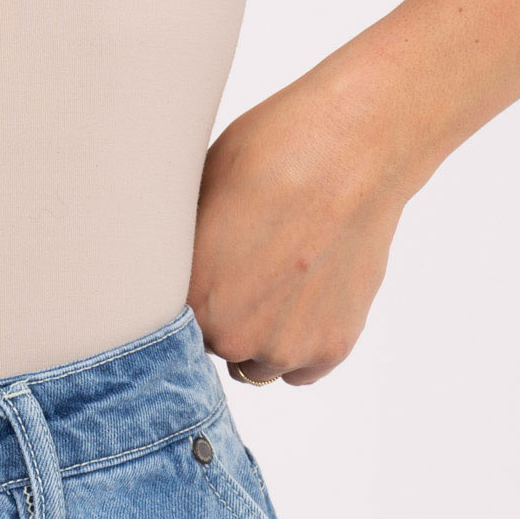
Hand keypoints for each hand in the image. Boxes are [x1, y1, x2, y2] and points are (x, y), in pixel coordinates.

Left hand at [188, 62, 412, 386]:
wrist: (354, 148)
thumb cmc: (269, 155)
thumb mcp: (194, 195)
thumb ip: (181, 255)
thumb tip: (165, 271)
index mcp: (187, 300)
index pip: (169, 329)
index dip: (186, 305)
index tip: (203, 281)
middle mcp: (232, 336)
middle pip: (214, 347)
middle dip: (225, 318)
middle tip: (248, 271)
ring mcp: (285, 347)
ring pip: (258, 365)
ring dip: (263, 337)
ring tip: (280, 280)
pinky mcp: (333, 347)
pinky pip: (303, 370)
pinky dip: (304, 344)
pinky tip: (307, 295)